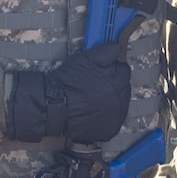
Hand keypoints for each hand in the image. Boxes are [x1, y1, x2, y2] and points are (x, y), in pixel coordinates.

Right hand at [7, 44, 130, 143]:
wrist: (52, 106)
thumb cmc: (66, 83)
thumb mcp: (85, 59)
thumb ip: (106, 51)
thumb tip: (118, 48)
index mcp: (116, 81)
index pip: (124, 71)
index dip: (112, 70)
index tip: (103, 73)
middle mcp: (120, 100)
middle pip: (124, 88)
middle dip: (113, 85)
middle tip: (95, 86)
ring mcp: (116, 116)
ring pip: (120, 104)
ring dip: (112, 101)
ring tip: (93, 99)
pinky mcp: (110, 129)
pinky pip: (114, 120)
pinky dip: (107, 117)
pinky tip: (94, 111)